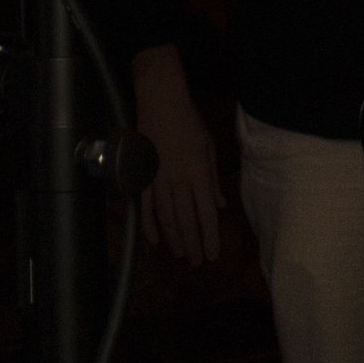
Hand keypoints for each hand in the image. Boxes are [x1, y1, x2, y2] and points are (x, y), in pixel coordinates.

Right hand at [133, 42, 221, 266]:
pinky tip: (154, 240)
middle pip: (186, 221)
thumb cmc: (189, 121)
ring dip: (173, 239)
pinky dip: (148, 225)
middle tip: (196, 263)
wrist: (160, 99)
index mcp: (198, 173)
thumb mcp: (209, 146)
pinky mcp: (143, 174)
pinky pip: (145, 206)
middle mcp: (179, 180)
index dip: (210, 237)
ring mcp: (158, 179)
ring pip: (166, 217)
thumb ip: (213, 179)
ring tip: (180, 255)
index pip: (206, 213)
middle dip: (192, 244)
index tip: (213, 255)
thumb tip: (220, 206)